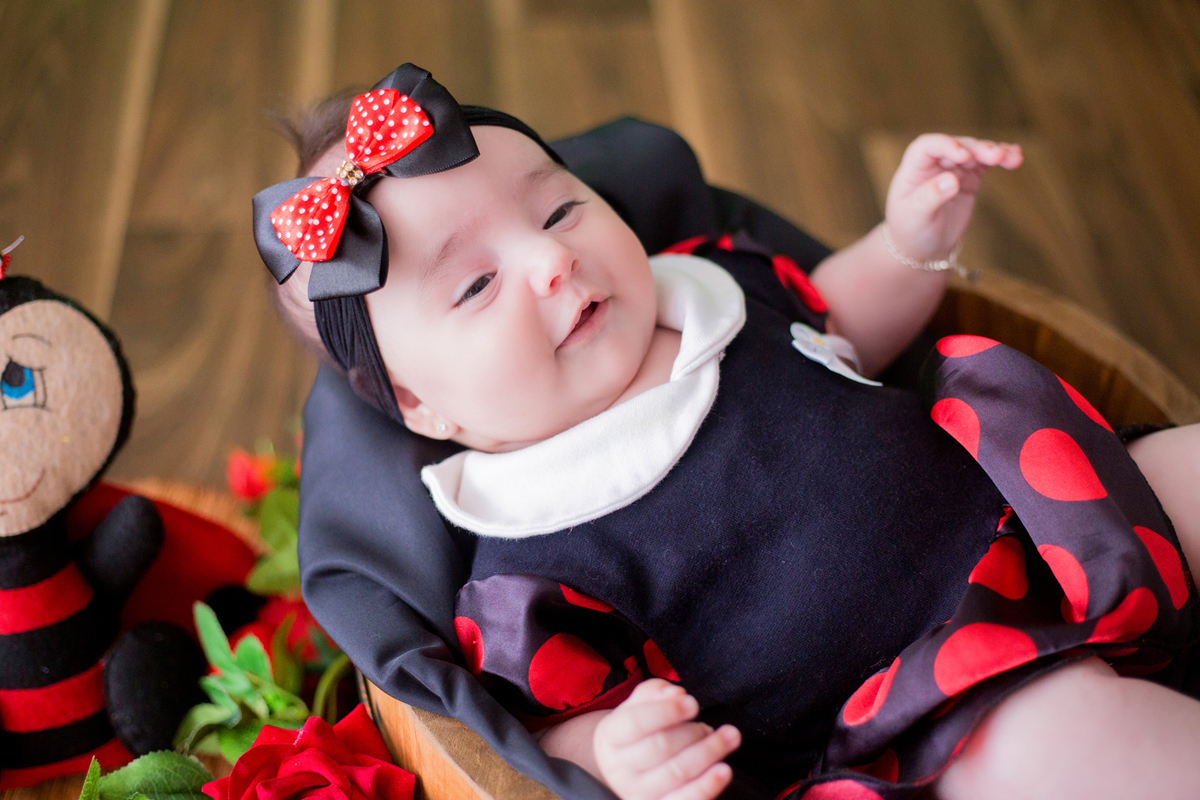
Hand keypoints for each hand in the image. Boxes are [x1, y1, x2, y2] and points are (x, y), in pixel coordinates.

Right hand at [593, 679, 740, 799]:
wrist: (622, 767)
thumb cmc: (635, 730)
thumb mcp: (637, 705)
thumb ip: (654, 693)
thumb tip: (676, 693)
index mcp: (611, 736)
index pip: (636, 722)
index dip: (666, 711)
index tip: (692, 703)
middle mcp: (620, 768)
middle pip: (660, 747)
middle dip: (692, 732)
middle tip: (708, 726)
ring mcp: (638, 792)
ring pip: (676, 773)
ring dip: (708, 753)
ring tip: (728, 738)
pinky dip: (707, 787)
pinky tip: (723, 771)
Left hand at [885, 134, 1022, 261]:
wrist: (921, 248)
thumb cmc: (911, 232)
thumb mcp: (916, 217)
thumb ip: (931, 197)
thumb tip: (953, 180)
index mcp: (913, 169)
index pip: (927, 146)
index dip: (946, 145)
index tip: (964, 155)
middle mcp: (934, 164)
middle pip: (958, 146)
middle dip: (977, 149)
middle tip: (996, 157)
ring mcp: (953, 170)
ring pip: (975, 153)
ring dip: (994, 152)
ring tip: (1013, 158)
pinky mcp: (969, 179)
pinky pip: (985, 165)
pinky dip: (1000, 159)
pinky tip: (1015, 156)